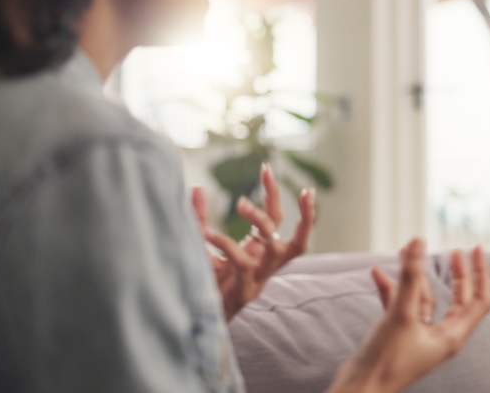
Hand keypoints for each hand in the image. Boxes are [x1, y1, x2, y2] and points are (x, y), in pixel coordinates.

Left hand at [192, 163, 314, 320]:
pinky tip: (206, 234)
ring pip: (278, 248)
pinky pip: (242, 262)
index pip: (276, 218)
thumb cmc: (202, 282)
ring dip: (263, 223)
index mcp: (260, 252)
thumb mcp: (200, 245)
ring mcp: (259, 278)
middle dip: (290, 205)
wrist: (195, 321)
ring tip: (241, 203)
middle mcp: (266, 264)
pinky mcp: (245, 290)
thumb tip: (197, 187)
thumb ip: (198, 219)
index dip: (274, 193)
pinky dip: (226, 244)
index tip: (266, 168)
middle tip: (266, 176)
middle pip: (295, 234)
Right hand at [325, 239, 489, 392]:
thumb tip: (418, 243)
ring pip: (424, 298)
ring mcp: (419, 335)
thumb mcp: (401, 314)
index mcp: (452, 335)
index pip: (479, 300)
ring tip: (405, 251)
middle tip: (454, 251)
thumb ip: (410, 277)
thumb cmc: (386, 362)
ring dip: (415, 276)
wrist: (359, 389)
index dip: (481, 273)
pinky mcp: (399, 335)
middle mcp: (439, 336)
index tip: (476, 250)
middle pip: (458, 298)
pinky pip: (400, 305)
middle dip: (456, 274)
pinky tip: (377, 273)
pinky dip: (391, 289)